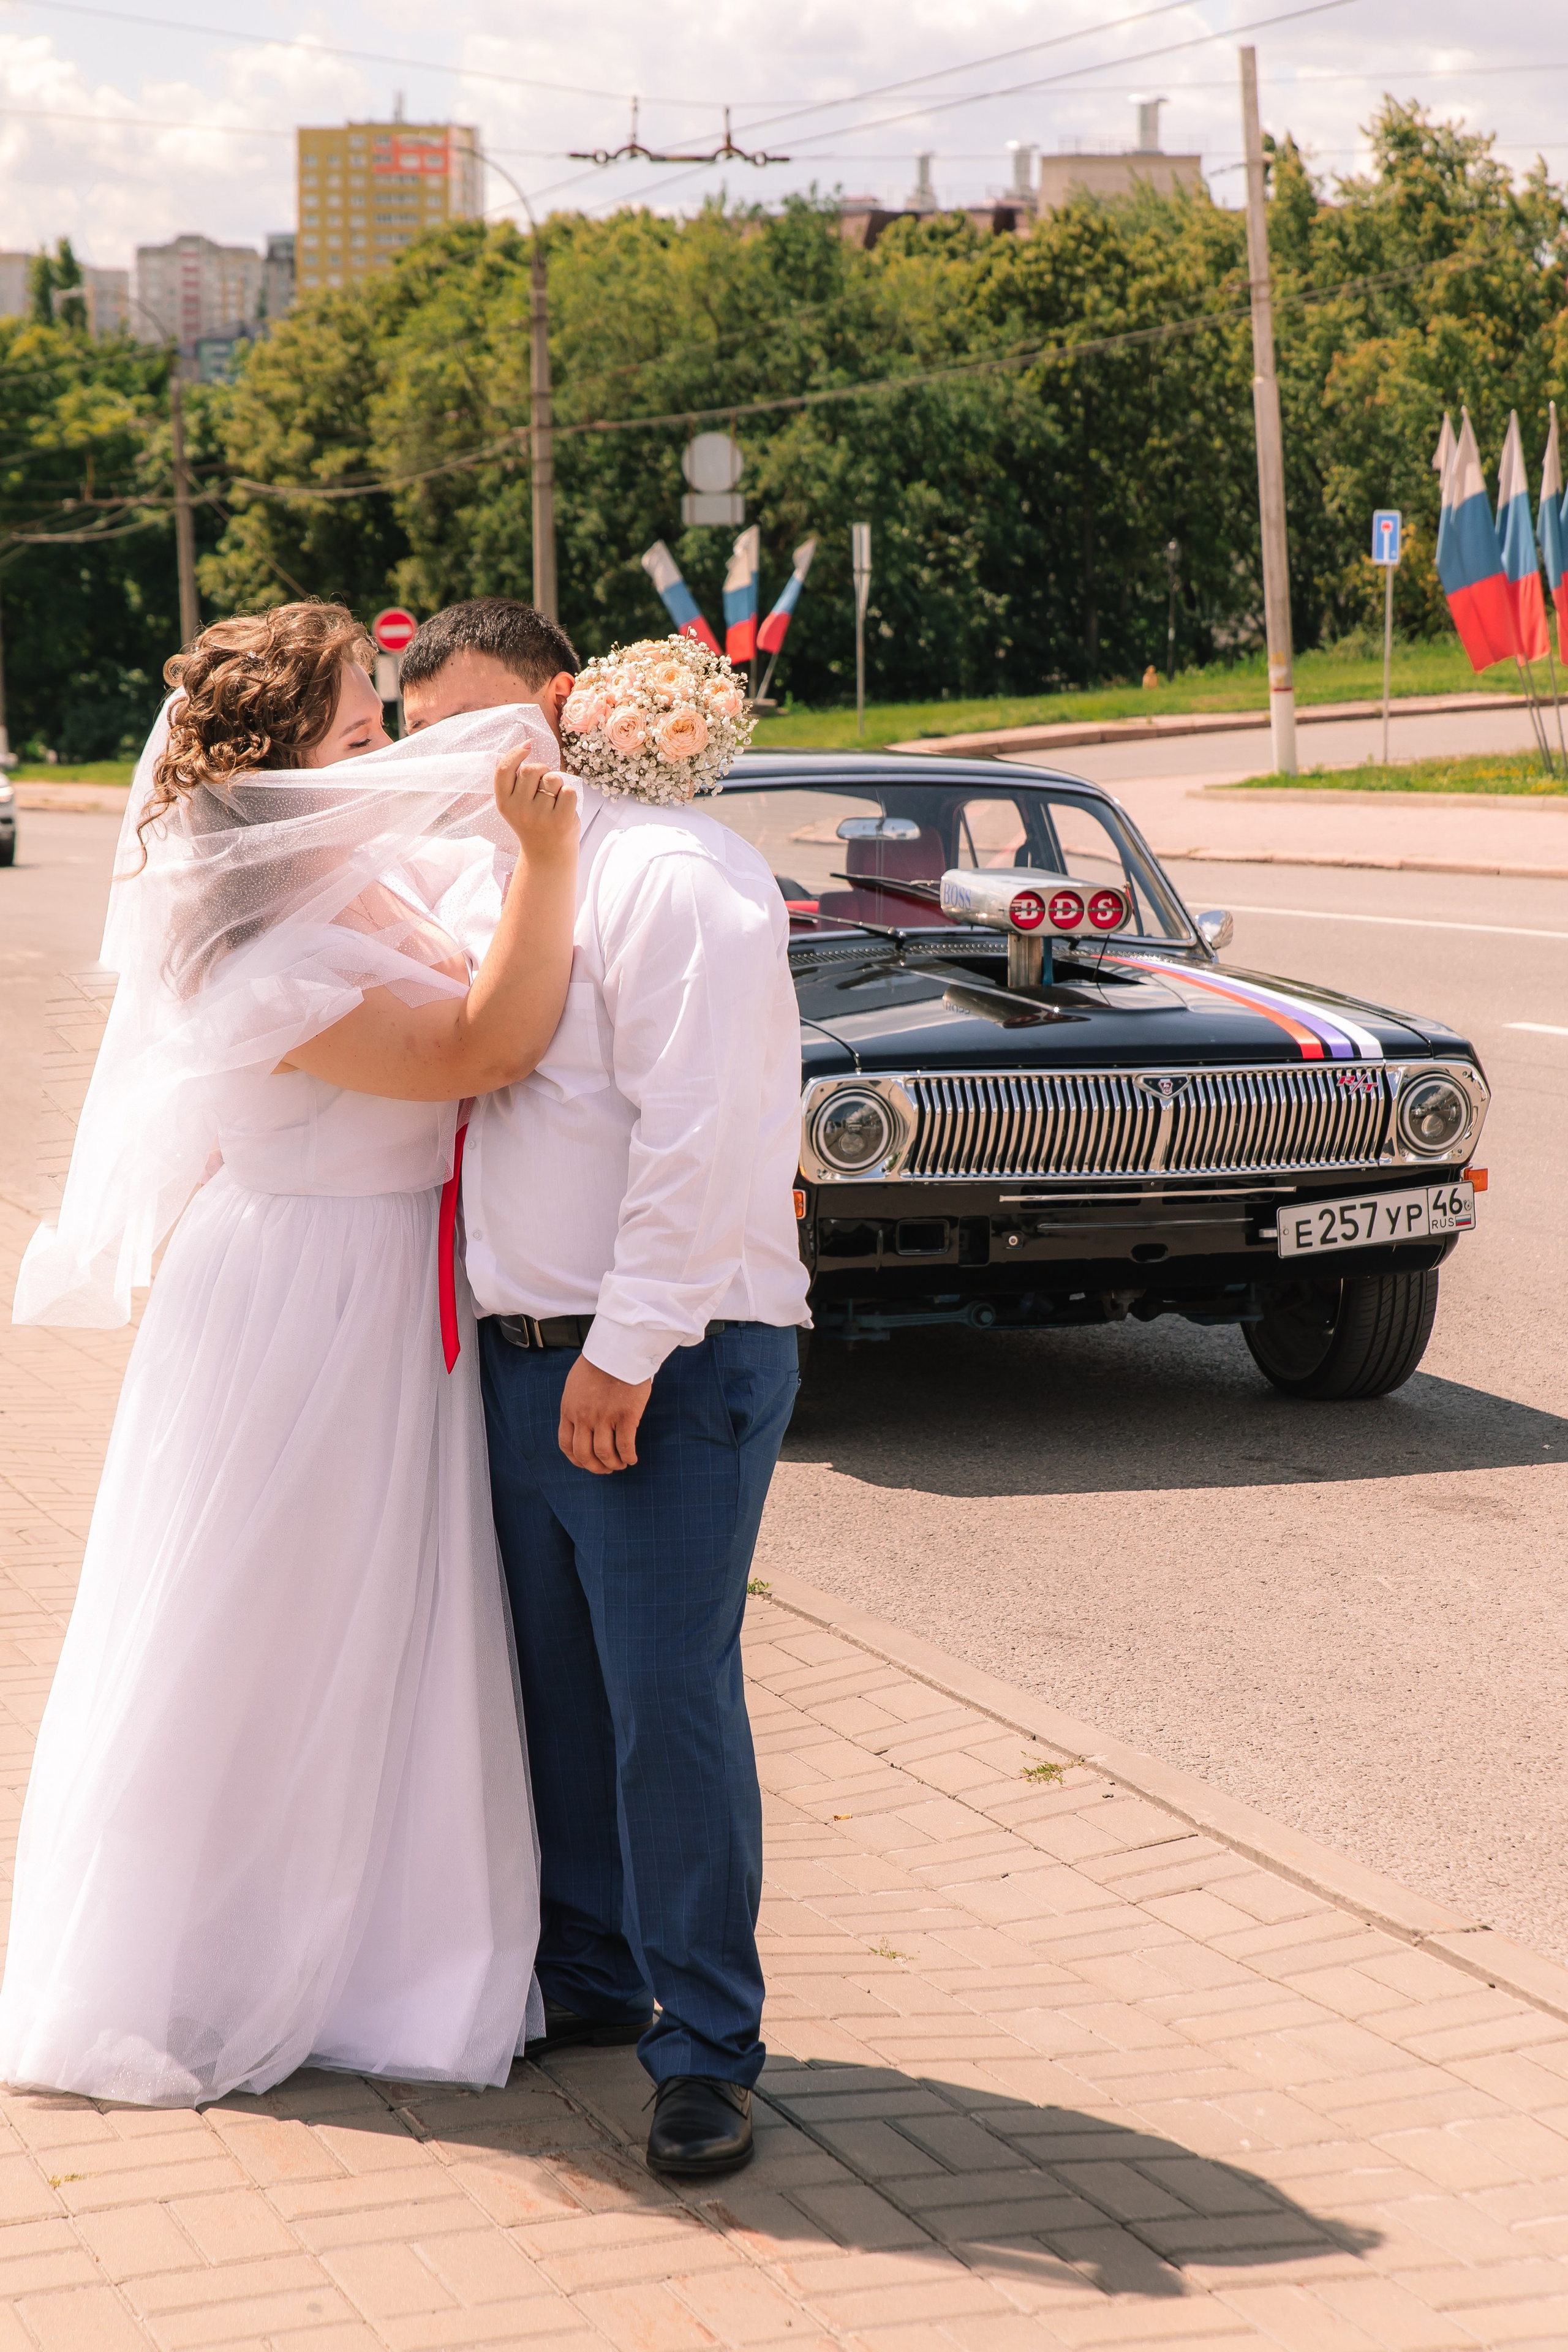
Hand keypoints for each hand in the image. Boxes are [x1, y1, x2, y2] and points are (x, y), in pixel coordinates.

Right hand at [493, 750, 577, 863]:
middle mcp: (518, 810)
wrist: (547, 855)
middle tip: (544, 788)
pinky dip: (569, 795)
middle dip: (542, 771)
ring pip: (553, 779)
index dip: (515, 753)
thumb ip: (515, 780)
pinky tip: (564, 809)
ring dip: (557, 784)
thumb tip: (524, 745)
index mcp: (504, 803)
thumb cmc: (533, 822)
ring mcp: (539, 816)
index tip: (528, 746)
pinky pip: (569, 791)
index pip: (504, 769)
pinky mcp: (560, 820)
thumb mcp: (515, 804)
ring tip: (553, 801)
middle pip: (532, 769)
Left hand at [559, 1356, 652, 1473]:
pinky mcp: (626, 1416)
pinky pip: (625, 1446)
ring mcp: (604, 1418)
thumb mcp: (575, 1384)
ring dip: (613, 1464)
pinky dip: (629, 1457)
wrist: (619, 1348)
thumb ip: (575, 1404)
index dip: (576, 1460)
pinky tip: (632, 1458)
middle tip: (606, 1469)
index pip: (566, 1445)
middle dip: (595, 1467)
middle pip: (584, 1454)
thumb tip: (581, 1422)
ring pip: (605, 1454)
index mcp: (569, 1409)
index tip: (586, 1463)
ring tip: (621, 1464)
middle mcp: (584, 1417)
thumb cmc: (600, 1362)